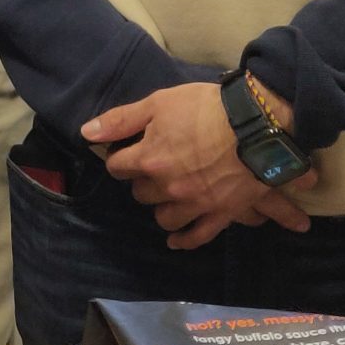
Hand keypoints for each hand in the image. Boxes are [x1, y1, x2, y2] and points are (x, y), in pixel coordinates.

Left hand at [82, 82, 315, 250]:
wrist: (258, 124)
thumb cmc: (206, 108)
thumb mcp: (159, 103)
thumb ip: (121, 120)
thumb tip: (86, 133)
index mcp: (149, 159)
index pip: (117, 167)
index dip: (121, 158)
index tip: (128, 152)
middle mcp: (167, 187)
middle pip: (141, 193)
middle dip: (142, 181)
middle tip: (153, 168)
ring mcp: (194, 204)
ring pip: (164, 218)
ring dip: (161, 207)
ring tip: (166, 196)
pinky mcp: (219, 213)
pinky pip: (197, 236)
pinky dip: (184, 240)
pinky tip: (175, 241)